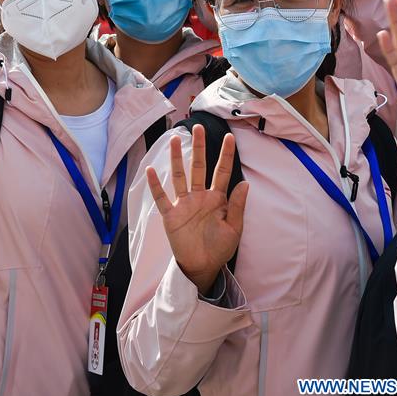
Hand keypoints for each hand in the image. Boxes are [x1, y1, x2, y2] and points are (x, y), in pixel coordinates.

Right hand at [146, 124, 248, 294]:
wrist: (203, 267)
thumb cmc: (219, 248)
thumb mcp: (234, 228)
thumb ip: (238, 206)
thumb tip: (245, 183)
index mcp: (217, 199)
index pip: (222, 172)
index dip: (225, 155)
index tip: (230, 138)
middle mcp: (199, 197)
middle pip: (199, 167)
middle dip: (200, 148)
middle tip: (199, 128)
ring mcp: (184, 204)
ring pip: (180, 176)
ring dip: (178, 159)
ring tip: (176, 140)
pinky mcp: (171, 215)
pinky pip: (162, 197)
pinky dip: (156, 185)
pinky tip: (151, 171)